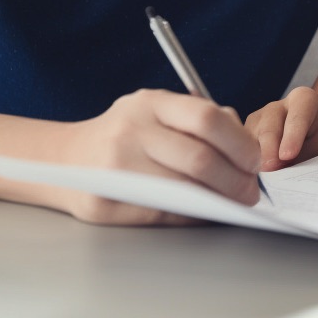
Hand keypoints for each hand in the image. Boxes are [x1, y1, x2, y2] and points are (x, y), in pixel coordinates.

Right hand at [60, 89, 262, 223]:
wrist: (62, 159)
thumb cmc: (124, 136)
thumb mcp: (156, 113)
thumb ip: (198, 123)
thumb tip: (247, 150)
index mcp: (150, 103)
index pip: (207, 118)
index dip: (240, 143)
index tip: (255, 161)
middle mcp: (131, 130)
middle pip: (200, 158)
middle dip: (235, 180)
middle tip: (250, 191)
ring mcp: (115, 167)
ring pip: (184, 189)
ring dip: (218, 200)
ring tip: (233, 202)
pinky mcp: (106, 202)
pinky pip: (163, 213)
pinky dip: (191, 215)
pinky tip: (203, 211)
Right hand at [245, 86, 317, 171]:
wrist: (308, 145)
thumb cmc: (317, 145)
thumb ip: (309, 157)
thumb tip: (290, 175)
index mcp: (303, 100)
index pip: (298, 116)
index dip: (292, 136)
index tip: (288, 155)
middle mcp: (276, 107)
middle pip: (269, 129)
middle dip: (269, 151)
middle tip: (270, 169)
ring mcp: (256, 120)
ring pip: (250, 140)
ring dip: (253, 160)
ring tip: (259, 179)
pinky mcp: (241, 135)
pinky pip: (239, 151)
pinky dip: (244, 165)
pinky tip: (249, 179)